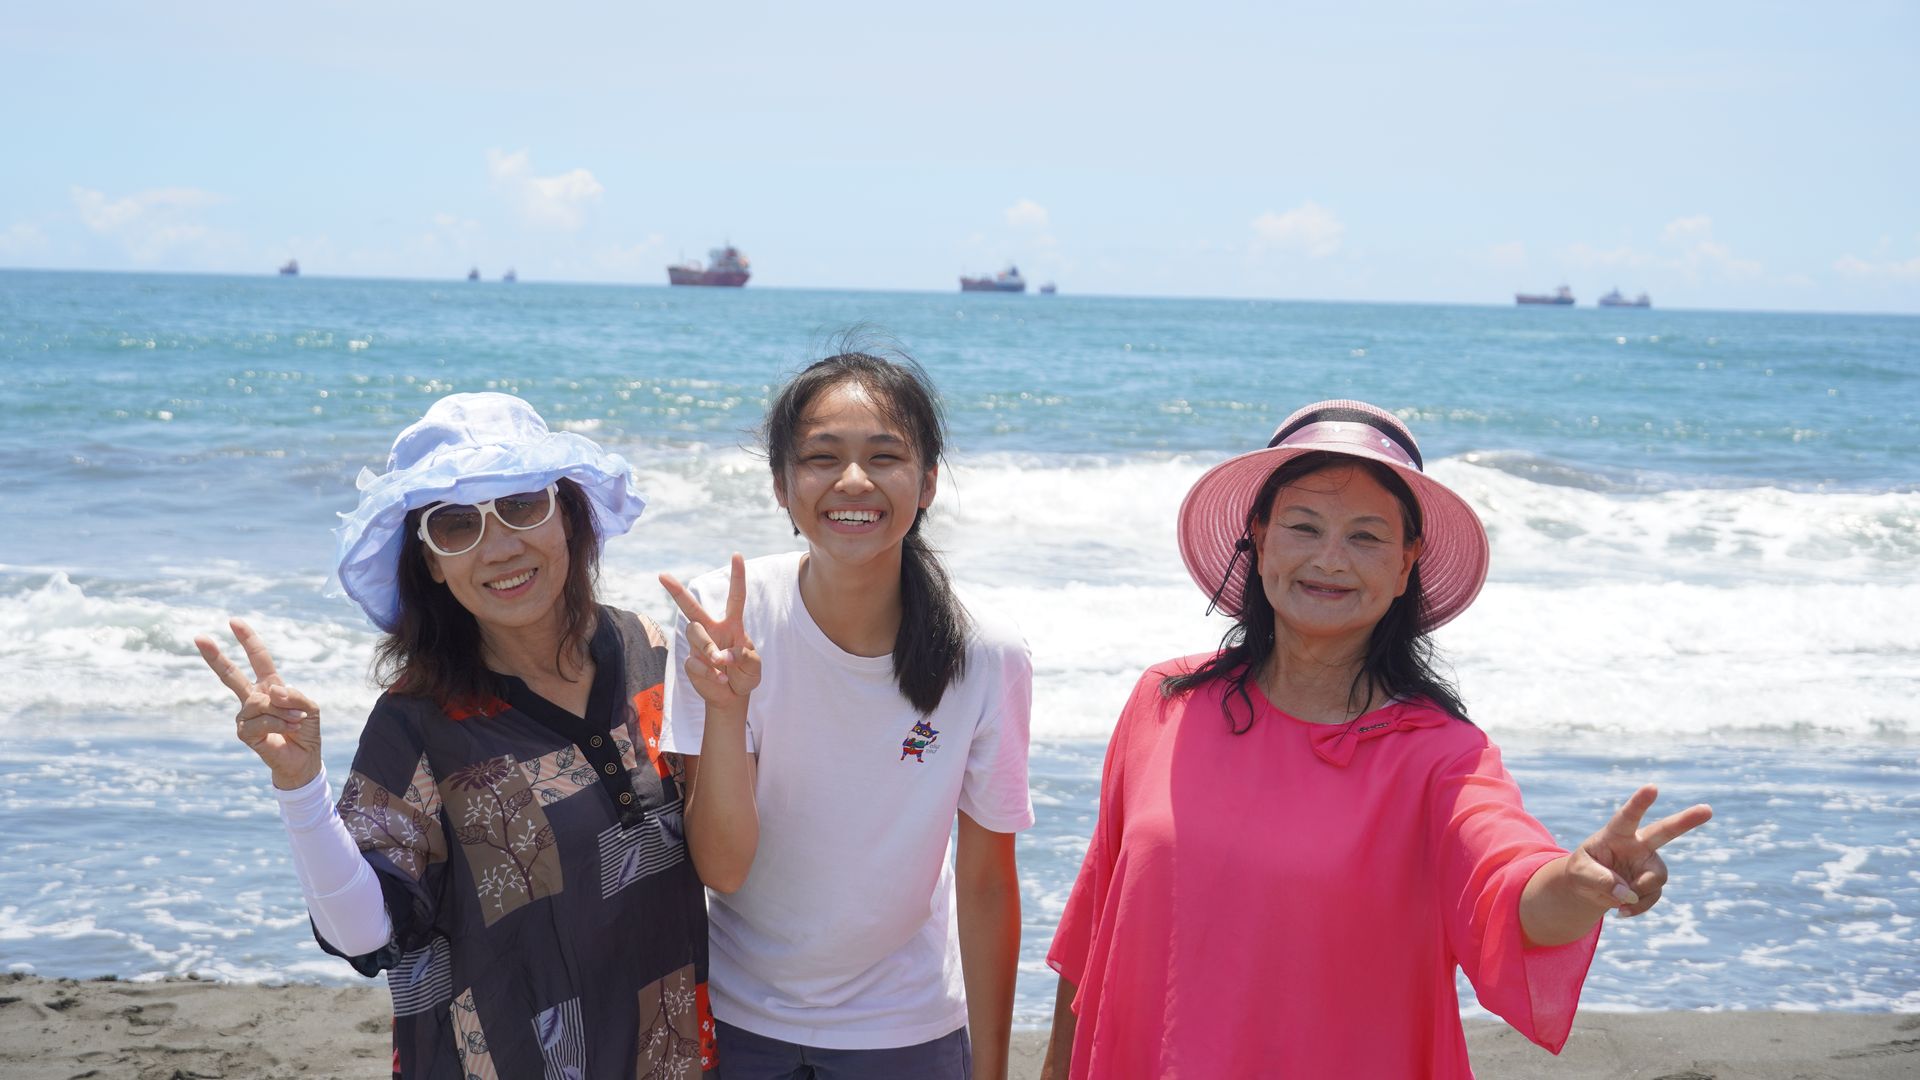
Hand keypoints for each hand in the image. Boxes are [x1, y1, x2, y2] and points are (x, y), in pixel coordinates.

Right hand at [194, 618, 323, 789]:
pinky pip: (262, 720)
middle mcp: (254, 697)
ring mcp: (246, 715)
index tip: (233, 621)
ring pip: (260, 702)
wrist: (303, 758)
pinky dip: (280, 724)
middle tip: (198, 637)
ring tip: (295, 721)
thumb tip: (272, 692)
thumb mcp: (310, 707)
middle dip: (215, 656)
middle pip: (231, 674)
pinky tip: (288, 730)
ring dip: (284, 711)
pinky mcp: (244, 732)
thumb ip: (295, 696)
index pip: (257, 658)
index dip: (248, 639)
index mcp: (269, 685)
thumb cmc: (305, 729)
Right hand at [659, 554, 761, 706]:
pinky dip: (711, 673)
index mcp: (732, 625)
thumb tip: (726, 654)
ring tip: (721, 663)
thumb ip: (746, 656)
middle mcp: (712, 630)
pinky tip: (721, 679)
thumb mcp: (754, 666)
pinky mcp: (691, 662)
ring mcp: (698, 645)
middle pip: (691, 607)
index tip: (737, 554)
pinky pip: (695, 662)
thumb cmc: (745, 675)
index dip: (737, 576)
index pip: (735, 597)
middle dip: (677, 591)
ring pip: (694, 633)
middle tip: (662, 576)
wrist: (732, 696)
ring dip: (709, 648)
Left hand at [1567, 785, 1712, 916]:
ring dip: (1639, 892)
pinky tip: (1623, 910)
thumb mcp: (1579, 874)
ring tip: (1618, 901)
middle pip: (1665, 831)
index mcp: (1616, 833)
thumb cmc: (1581, 872)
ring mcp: (1649, 863)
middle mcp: (1638, 844)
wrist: (1587, 888)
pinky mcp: (1654, 881)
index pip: (1628, 816)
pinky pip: (1653, 896)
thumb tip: (1629, 895)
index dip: (1640, 803)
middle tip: (1708, 809)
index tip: (1652, 787)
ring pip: (1658, 877)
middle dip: (1686, 821)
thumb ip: (1600, 880)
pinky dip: (1638, 907)